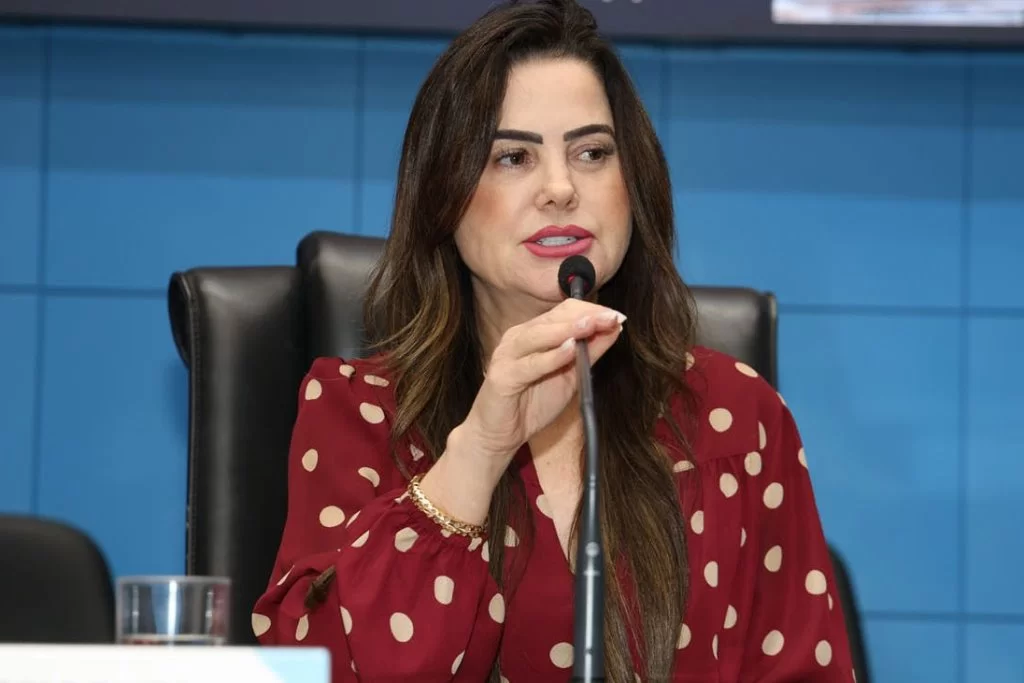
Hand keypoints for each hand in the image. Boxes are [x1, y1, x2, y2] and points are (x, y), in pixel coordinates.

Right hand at [461, 298, 625, 462]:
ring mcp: (508, 355)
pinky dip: (551, 356)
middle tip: (612, 318)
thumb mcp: (570, 376)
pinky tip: (570, 350)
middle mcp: (518, 337)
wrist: (499, 435)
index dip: (592, 311)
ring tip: (593, 325)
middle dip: (586, 316)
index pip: (565, 311)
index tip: (617, 317)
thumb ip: (589, 353)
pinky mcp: (503, 377)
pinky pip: (530, 364)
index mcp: (533, 333)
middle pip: (554, 317)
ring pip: (540, 335)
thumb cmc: (532, 405)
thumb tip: (614, 329)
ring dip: (569, 329)